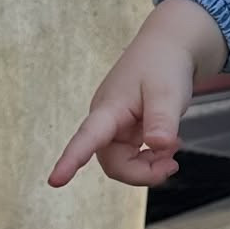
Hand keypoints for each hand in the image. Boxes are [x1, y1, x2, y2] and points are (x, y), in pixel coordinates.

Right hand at [48, 0, 223, 189]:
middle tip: (173, 164)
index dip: (71, 160)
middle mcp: (106, 121)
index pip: (87, 138)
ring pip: (124, 163)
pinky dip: (153, 157)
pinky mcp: (126, 130)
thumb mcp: (168, 92)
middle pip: (113, 163)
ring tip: (173, 150)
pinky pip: (133, 155)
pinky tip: (169, 146)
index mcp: (109, 109)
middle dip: (142, 172)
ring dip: (149, 165)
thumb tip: (158, 146)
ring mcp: (115, 127)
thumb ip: (162, 120)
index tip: (55, 180)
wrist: (168, 48)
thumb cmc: (163, 66)